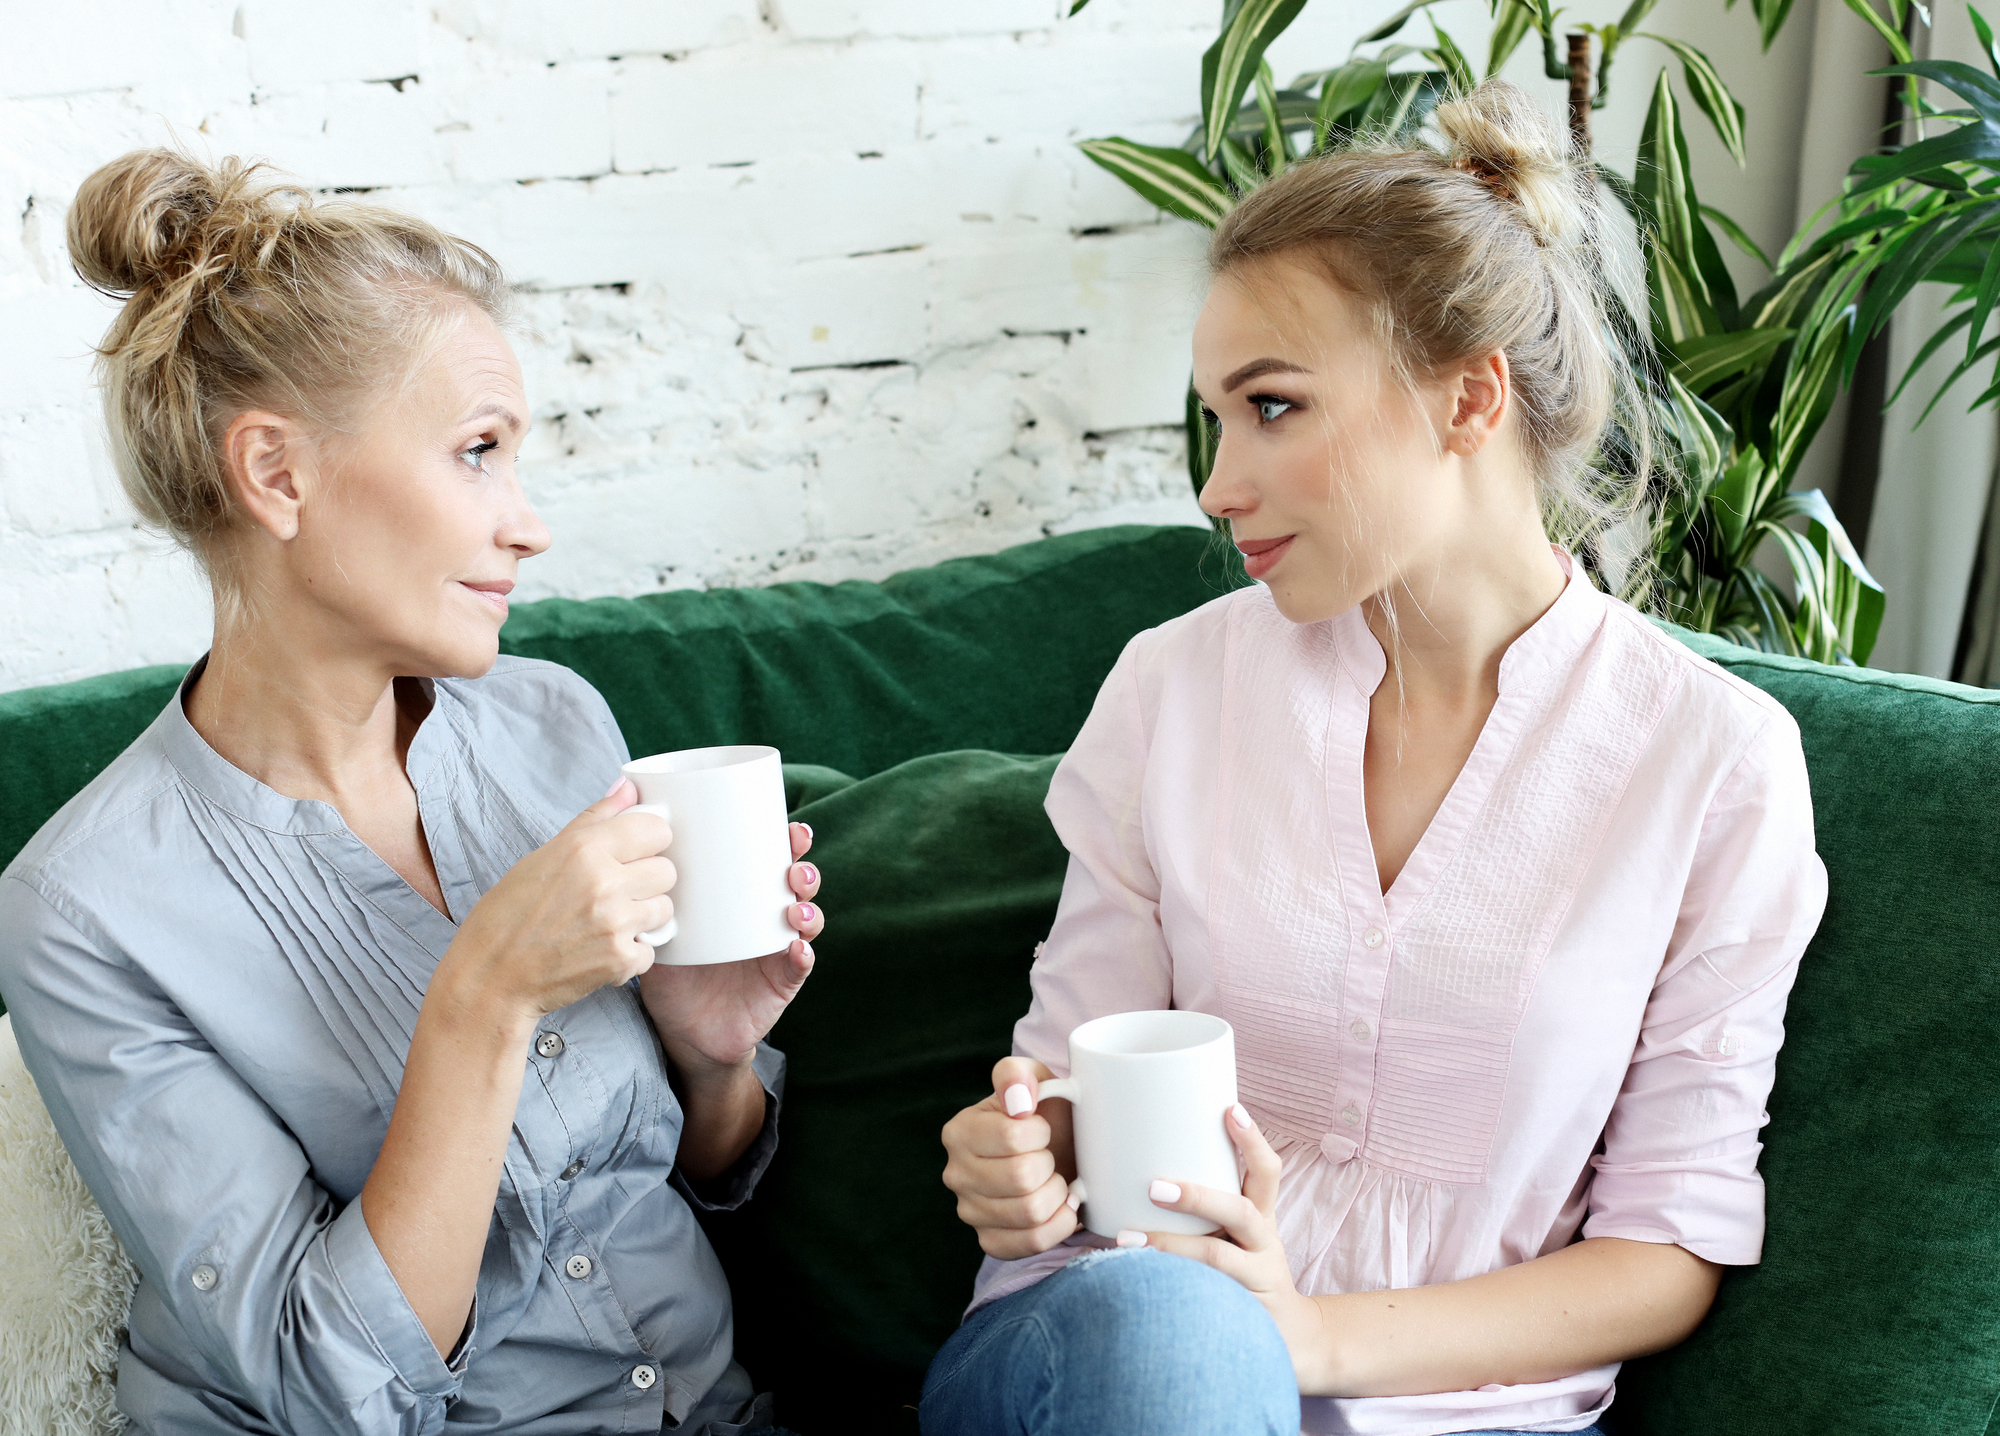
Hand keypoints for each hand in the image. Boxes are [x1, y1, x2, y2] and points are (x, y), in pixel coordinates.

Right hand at [438, 779, 678, 1026]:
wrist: (490, 976)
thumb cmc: (509, 914)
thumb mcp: (543, 855)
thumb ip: (595, 819)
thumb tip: (629, 786)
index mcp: (584, 848)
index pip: (657, 828)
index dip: (649, 842)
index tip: (636, 854)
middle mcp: (604, 881)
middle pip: (667, 870)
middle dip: (648, 881)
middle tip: (618, 893)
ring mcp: (615, 922)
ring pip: (665, 909)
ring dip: (644, 917)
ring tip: (608, 922)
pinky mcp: (620, 959)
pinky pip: (651, 949)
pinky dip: (631, 954)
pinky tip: (600, 950)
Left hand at [638, 808, 823, 1073]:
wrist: (685, 1032)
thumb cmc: (675, 975)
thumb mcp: (662, 932)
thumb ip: (652, 903)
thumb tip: (630, 861)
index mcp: (742, 901)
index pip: (770, 864)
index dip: (786, 844)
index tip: (788, 829)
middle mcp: (766, 920)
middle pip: (797, 886)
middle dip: (803, 870)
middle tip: (793, 868)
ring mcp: (777, 950)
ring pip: (807, 920)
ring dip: (808, 909)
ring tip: (794, 909)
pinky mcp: (781, 982)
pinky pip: (800, 966)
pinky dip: (803, 955)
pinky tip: (796, 948)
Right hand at [941, 1057, 1080, 1258]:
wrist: (1058, 1151)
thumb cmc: (1045, 1115)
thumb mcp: (1034, 1079)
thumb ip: (1017, 1075)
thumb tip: (1018, 1100)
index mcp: (960, 1131)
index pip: (1012, 1137)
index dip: (1041, 1133)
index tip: (1044, 1129)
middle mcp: (956, 1174)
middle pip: (1021, 1178)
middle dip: (1050, 1165)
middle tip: (1051, 1157)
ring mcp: (970, 1212)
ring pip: (1030, 1213)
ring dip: (1058, 1195)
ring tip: (1056, 1180)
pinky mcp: (990, 1240)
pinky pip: (1031, 1243)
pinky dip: (1058, 1225)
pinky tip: (1061, 1208)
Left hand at [1133, 1103, 1324, 1384]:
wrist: (1292, 1338)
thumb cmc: (1246, 1271)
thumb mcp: (1237, 1234)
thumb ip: (1203, 1206)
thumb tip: (1136, 1166)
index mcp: (1260, 1215)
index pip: (1266, 1171)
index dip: (1252, 1140)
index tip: (1230, 1109)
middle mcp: (1263, 1243)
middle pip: (1240, 1211)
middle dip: (1197, 1196)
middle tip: (1155, 1186)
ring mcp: (1256, 1280)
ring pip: (1218, 1259)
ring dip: (1171, 1246)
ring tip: (1128, 1239)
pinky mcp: (1243, 1313)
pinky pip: (1206, 1299)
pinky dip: (1171, 1289)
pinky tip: (1139, 1285)